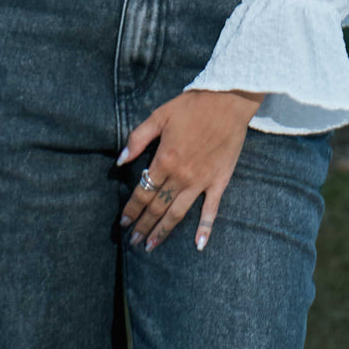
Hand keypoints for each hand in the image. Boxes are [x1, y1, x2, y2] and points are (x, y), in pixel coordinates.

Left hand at [116, 88, 264, 253]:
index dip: (131, 209)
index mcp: (165, 159)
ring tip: (151, 246)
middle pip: (158, 207)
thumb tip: (120, 160)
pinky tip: (198, 245)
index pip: (143, 192)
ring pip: (178, 213)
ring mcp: (201, 181)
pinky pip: (211, 210)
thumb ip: (138, 138)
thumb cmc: (191, 106)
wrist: (227, 101)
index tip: (123, 223)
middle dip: (143, 225)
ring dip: (163, 231)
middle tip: (132, 242)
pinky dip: (205, 228)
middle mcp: (181, 176)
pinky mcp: (219, 182)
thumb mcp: (159, 116)